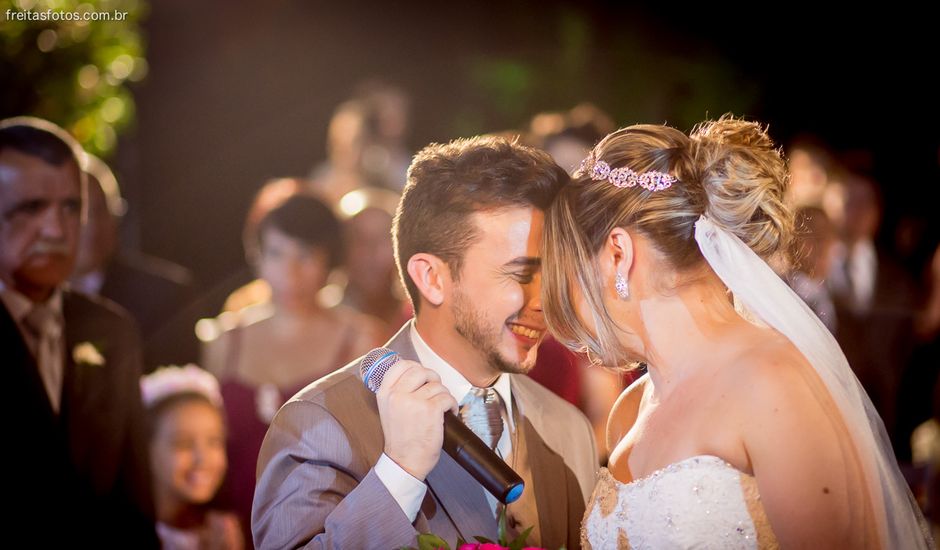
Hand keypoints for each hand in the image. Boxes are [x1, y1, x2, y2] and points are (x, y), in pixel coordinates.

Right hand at [376, 360, 456, 479]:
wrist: (404, 462)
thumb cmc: (400, 439)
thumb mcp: (388, 410)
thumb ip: (397, 392)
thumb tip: (415, 375)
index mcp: (385, 393)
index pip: (400, 365)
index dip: (415, 366)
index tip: (422, 375)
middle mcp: (397, 395)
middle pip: (421, 371)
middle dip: (433, 378)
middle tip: (436, 390)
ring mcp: (414, 401)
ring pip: (437, 385)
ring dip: (443, 395)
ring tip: (442, 407)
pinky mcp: (430, 410)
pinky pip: (447, 397)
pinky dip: (452, 405)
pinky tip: (449, 413)